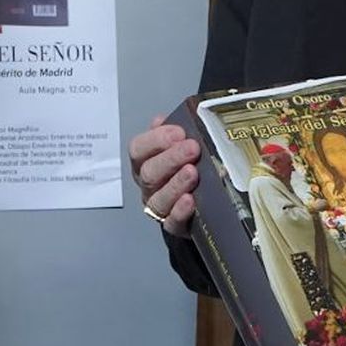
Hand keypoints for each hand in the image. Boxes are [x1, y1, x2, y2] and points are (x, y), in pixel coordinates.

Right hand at [128, 114, 200, 237]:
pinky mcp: (174, 225)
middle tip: (192, 148)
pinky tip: (190, 200)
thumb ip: (172, 129)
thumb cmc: (189, 164)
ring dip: (175, 184)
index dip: (156, 140)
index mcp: (145, 161)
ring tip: (193, 172)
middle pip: (148, 173)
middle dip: (170, 159)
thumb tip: (161, 120)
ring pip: (158, 198)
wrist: (206, 199)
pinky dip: (179, 212)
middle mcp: (148, 185)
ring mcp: (159, 207)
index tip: (179, 133)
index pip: (138, 149)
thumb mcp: (181, 143)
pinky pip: (171, 222)